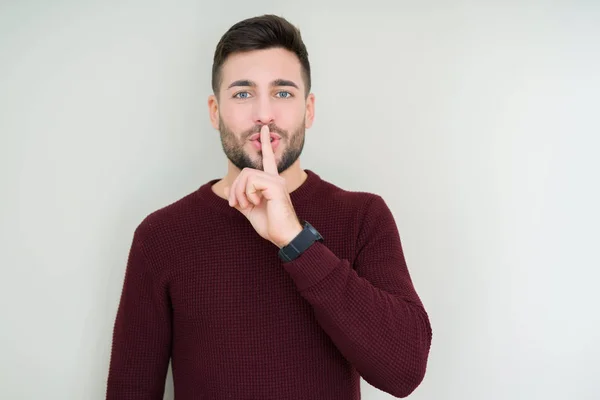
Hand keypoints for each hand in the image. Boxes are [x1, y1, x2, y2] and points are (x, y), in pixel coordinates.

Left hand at [224, 125, 302, 247]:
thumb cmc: (271, 225)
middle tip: (236, 204)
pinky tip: (255, 203)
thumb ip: (239, 198)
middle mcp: (276, 178)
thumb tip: (226, 188)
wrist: (283, 237)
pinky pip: (252, 182)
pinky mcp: (276, 186)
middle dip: (235, 188)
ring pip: (247, 175)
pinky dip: (248, 194)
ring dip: (240, 193)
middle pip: (246, 171)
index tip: (263, 129)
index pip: (268, 159)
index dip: (264, 144)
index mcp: (271, 182)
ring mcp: (277, 181)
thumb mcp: (250, 211)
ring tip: (247, 205)